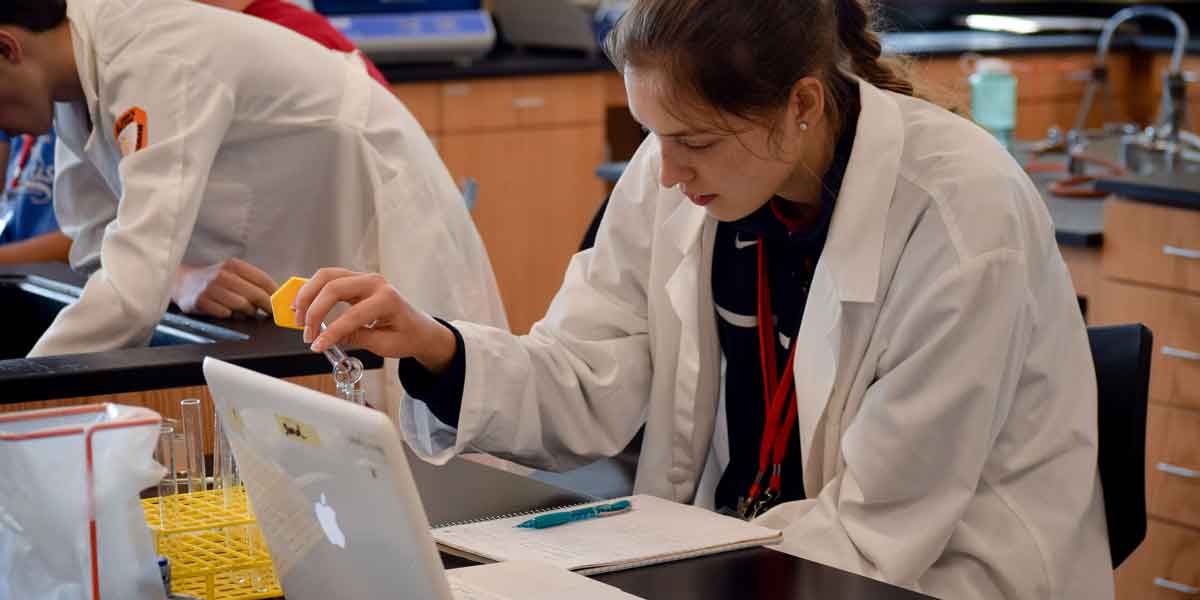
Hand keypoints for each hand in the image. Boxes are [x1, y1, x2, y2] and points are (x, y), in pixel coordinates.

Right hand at [171, 258, 278, 317]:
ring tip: (246, 311)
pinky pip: (225, 313)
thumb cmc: (214, 280)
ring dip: (248, 312)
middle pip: (255, 294)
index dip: (275, 293)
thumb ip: (251, 281)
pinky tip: (227, 312)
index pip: (263, 279)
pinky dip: (230, 315)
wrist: (183, 282)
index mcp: (234, 265)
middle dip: (267, 306)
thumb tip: (275, 295)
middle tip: (271, 312)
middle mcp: (222, 274)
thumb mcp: (232, 273)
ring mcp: (211, 288)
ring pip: (242, 306)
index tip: (281, 302)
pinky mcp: (201, 301)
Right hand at [293, 268, 457, 373]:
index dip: (331, 332)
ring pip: (327, 276)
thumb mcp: (384, 344)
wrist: (419, 328)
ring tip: (298, 317)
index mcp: (387, 299)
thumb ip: (356, 338)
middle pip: (333, 287)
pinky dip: (313, 290)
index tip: (316, 345)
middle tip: (305, 332)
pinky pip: (329, 278)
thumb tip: (327, 338)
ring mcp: (365, 278)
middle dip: (314, 311)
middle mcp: (375, 283)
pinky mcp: (356, 280)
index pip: (352, 315)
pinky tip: (303, 305)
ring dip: (308, 295)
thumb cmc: (407, 336)